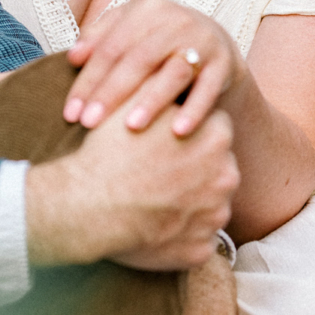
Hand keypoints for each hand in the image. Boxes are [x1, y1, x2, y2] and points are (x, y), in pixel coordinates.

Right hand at [24, 102, 238, 269]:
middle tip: (158, 170)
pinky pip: (197, 241)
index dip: (188, 130)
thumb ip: (165, 81)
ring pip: (209, 205)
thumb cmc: (110, 150)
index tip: (167, 138)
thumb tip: (178, 64)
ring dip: (190, 202)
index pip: (215, 126)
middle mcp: (226, 176)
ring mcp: (215, 216)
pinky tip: (156, 226)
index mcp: (216, 136)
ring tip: (154, 198)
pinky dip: (181, 236)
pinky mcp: (200, 250)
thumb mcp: (136, 100)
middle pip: (217, 166)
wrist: (87, 204)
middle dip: (194, 167)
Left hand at [64, 0, 246, 136]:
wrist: (213, 44)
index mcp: (145, 9)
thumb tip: (72, 57)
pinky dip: (194, 110)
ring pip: (173, 72)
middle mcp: (174, 19)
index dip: (88, 80)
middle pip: (137, 59)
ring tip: (130, 128)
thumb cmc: (155, 44)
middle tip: (89, 124)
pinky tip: (178, 132)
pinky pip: (208, 89)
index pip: (109, 47)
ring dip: (151, 101)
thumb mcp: (128, 33)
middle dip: (110, 93)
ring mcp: (202, 39)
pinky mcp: (223, 62)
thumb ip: (99, 40)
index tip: (70, 113)